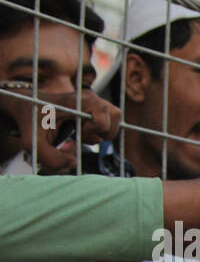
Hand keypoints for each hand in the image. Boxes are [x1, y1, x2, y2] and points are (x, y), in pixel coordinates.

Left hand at [0, 85, 119, 172]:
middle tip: (84, 134)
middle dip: (104, 131)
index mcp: (74, 102)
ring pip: (115, 116)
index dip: (96, 130)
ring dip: (105, 130)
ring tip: (86, 134)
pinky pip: (109, 117)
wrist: (23, 104)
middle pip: (115, 115)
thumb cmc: (28, 120)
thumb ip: (51, 159)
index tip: (79, 132)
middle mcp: (86, 97)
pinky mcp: (91, 106)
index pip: (103, 116)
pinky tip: (84, 132)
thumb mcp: (32, 143)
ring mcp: (90, 100)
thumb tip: (74, 163)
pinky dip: (101, 128)